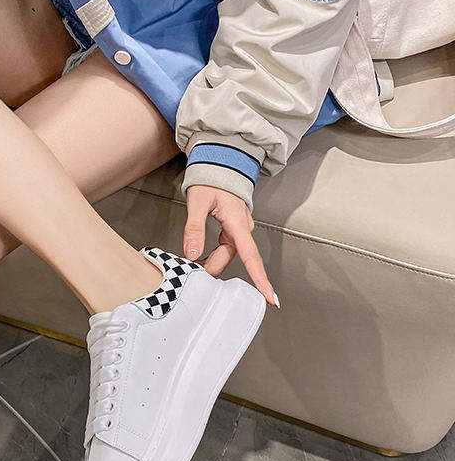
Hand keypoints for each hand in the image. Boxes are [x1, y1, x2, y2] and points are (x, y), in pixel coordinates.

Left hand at [183, 185, 278, 307]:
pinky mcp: (233, 229)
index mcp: (238, 223)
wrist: (220, 163)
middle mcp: (243, 228)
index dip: (260, 278)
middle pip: (232, 258)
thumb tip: (192, 253)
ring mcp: (239, 229)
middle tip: (191, 271)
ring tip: (192, 263)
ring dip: (210, 262)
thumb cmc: (212, 179)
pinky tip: (198, 257)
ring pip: (226, 254)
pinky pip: (224, 248)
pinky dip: (212, 255)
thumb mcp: (198, 201)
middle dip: (212, 267)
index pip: (251, 256)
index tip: (269, 297)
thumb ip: (194, 228)